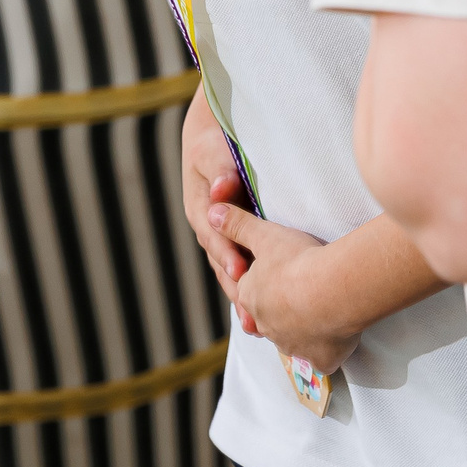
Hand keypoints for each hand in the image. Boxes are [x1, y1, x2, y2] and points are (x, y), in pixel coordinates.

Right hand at [182, 100, 253, 299]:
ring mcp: (220, 236)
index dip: (227, 255)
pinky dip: (252, 287)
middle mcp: (208, 228)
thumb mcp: (213, 152)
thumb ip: (220, 172)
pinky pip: (242, 266)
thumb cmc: (214, 144)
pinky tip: (266, 311)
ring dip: (243, 298)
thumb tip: (219, 191)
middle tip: (252, 317)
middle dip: (236, 291)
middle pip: (222, 264)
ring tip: (258, 327)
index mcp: (200, 209)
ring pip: (230, 272)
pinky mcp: (235, 240)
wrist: (211, 139)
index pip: (214, 237)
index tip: (241, 272)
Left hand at [211, 205, 360, 374]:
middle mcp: (266, 325)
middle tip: (298, 293)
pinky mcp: (319, 359)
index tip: (279, 272)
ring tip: (319, 311)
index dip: (263, 279)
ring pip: (293, 339)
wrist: (333, 289)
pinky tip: (334, 341)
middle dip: (280, 307)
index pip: (249, 290)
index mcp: (250, 296)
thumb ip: (237, 224)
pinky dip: (326, 351)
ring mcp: (292, 345)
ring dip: (302, 328)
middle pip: (269, 317)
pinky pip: (321, 359)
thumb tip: (210, 213)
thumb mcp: (265, 234)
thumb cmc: (298, 260)